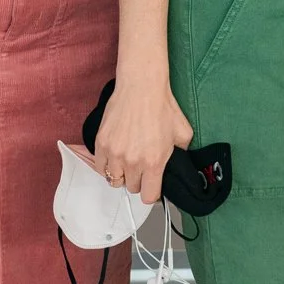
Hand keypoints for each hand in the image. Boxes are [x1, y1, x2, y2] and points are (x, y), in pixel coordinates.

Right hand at [92, 80, 192, 203]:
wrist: (142, 86)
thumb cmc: (162, 106)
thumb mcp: (183, 133)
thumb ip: (182, 153)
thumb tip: (179, 164)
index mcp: (154, 162)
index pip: (148, 196)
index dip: (151, 192)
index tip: (151, 186)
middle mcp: (133, 161)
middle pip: (131, 187)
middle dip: (137, 180)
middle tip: (141, 166)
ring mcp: (115, 153)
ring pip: (114, 179)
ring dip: (122, 173)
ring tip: (127, 161)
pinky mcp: (101, 143)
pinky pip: (100, 167)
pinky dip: (107, 165)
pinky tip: (115, 156)